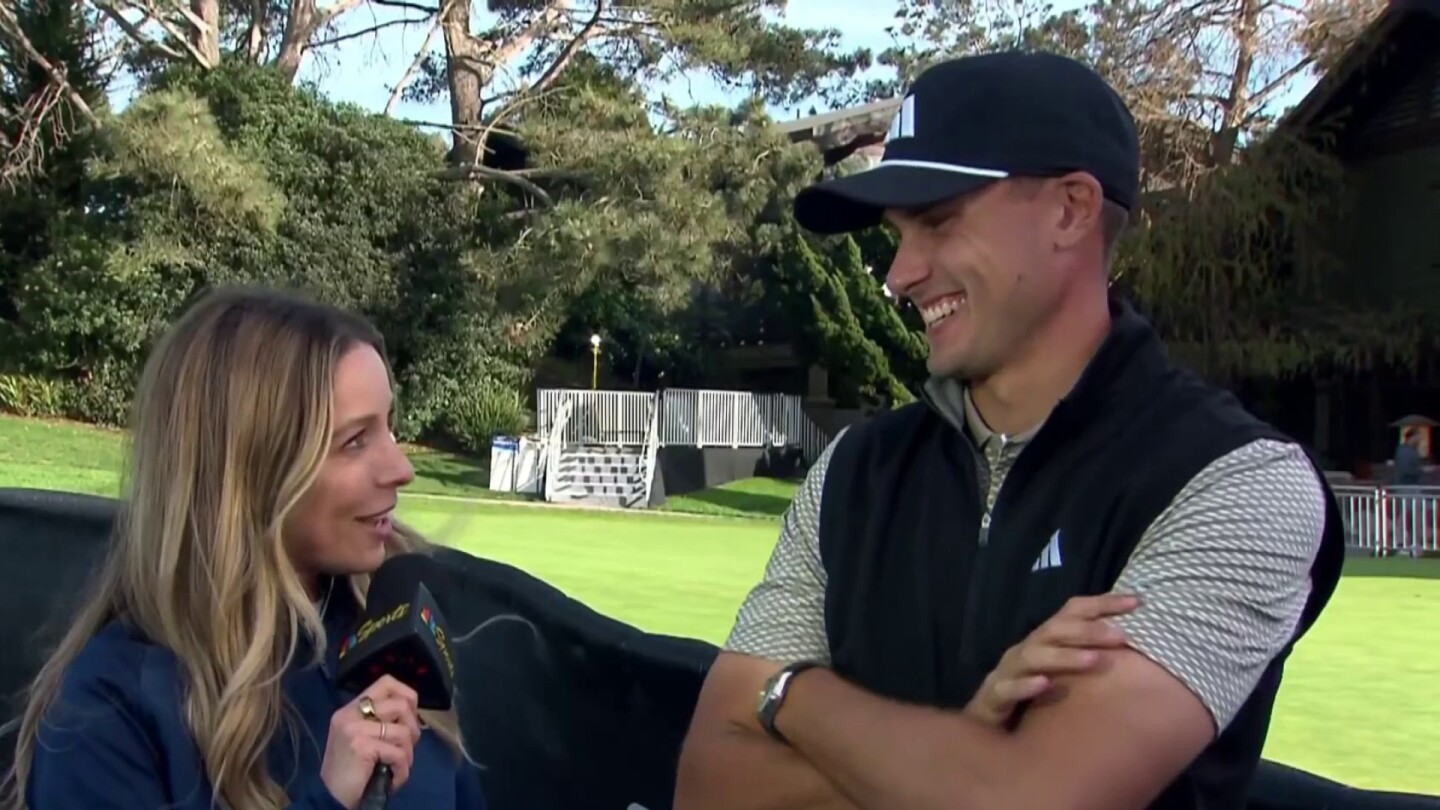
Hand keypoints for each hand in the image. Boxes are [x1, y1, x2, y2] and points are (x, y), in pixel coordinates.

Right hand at [319, 675, 423, 808]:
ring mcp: (354, 728)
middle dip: (413, 729)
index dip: (406, 695)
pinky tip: (393, 779)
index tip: (410, 717)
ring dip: (408, 754)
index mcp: (351, 708)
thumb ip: (382, 721)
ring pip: (404, 731)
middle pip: (401, 704)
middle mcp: (350, 713)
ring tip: (397, 766)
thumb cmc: (351, 770)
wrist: (331, 798)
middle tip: (405, 747)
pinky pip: (399, 754)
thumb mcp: (363, 737)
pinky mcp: (361, 746)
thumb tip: (413, 714)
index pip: (386, 682)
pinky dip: (402, 770)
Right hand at [965, 593, 1138, 726]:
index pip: (1072, 612)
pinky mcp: (993, 697)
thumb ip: (1087, 657)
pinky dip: (1025, 686)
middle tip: (1121, 636)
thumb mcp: (1061, 673)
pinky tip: (1045, 685)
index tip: (1137, 602)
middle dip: (1088, 630)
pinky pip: (1007, 689)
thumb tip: (1133, 648)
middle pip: (1054, 630)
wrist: (988, 726)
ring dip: (1064, 656)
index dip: (1103, 604)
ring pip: (1033, 656)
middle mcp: (1026, 650)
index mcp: (1044, 640)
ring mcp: (1007, 672)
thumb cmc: (1032, 697)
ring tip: (1094, 660)